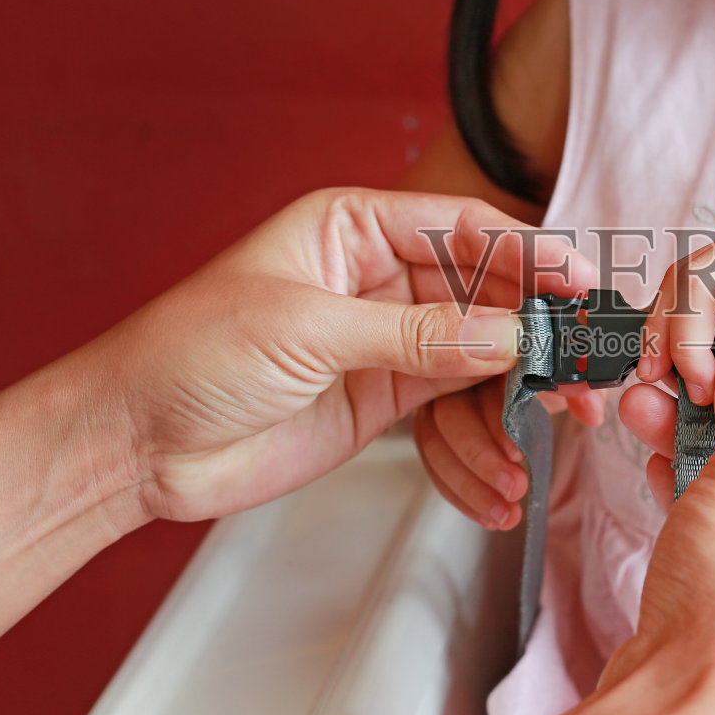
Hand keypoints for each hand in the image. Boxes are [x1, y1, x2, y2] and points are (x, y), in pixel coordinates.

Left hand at [92, 187, 595, 521]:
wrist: (134, 443)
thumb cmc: (186, 355)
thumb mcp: (305, 331)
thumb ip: (414, 333)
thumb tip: (505, 333)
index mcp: (353, 230)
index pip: (465, 232)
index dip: (529, 257)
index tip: (580, 285)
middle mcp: (378, 281)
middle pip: (486, 300)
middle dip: (535, 343)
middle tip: (581, 380)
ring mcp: (384, 343)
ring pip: (478, 365)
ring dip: (509, 411)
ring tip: (535, 450)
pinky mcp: (381, 400)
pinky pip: (450, 417)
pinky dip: (474, 451)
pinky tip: (491, 484)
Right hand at [412, 377, 604, 531]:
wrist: (538, 384)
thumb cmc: (551, 376)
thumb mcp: (570, 383)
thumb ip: (580, 391)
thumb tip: (592, 411)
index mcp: (492, 348)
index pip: (483, 379)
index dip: (497, 417)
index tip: (516, 450)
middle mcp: (456, 367)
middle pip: (450, 412)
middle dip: (481, 457)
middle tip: (514, 487)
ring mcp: (436, 397)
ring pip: (435, 440)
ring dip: (468, 485)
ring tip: (504, 515)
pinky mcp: (432, 427)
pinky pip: (434, 461)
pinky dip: (458, 492)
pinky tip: (486, 515)